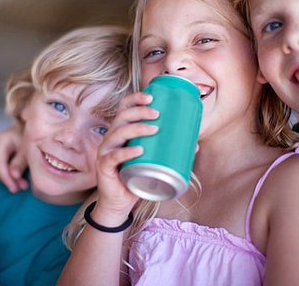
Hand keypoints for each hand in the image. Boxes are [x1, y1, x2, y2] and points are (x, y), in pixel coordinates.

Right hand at [0, 124, 27, 192]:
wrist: (29, 128)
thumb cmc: (29, 137)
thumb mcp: (28, 148)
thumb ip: (20, 162)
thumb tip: (14, 175)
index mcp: (1, 141)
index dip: (6, 178)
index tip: (14, 189)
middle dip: (8, 180)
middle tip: (22, 187)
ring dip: (5, 178)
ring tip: (19, 185)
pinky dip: (1, 174)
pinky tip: (10, 180)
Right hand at [93, 92, 158, 223]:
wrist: (119, 202)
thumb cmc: (135, 176)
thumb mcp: (151, 159)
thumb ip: (168, 150)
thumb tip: (195, 144)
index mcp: (121, 131)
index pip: (124, 108)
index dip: (134, 99)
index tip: (151, 96)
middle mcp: (111, 137)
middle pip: (122, 117)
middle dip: (139, 111)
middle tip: (157, 114)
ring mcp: (106, 151)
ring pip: (117, 133)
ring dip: (136, 128)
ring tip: (154, 129)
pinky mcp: (103, 166)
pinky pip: (113, 156)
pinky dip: (126, 152)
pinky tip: (138, 150)